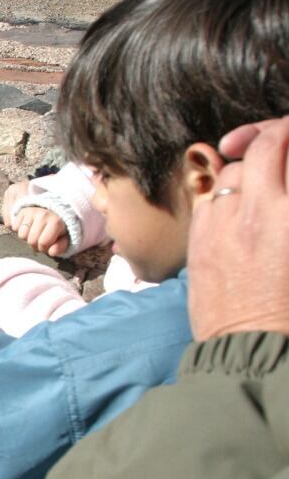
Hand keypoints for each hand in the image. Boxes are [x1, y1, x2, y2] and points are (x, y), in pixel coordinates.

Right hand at [10, 205, 69, 256]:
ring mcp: (32, 212)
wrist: (52, 213)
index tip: (46, 245)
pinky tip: (28, 227)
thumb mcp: (63, 239)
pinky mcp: (23, 211)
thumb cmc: (57, 230)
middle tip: (39, 240)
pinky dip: (19, 230)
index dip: (43, 248)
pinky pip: (15, 228)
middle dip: (34, 244)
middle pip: (31, 240)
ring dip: (26, 238)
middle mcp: (43, 215)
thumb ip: (60, 247)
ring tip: (33, 233)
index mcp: (56, 222)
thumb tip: (51, 252)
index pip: (43, 243)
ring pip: (22, 235)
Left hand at [188, 116, 288, 339]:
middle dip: (273, 138)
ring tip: (264, 184)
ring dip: (250, 169)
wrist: (252, 347)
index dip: (288, 131)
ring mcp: (221, 225)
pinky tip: (238, 207)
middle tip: (283, 143)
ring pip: (232, 171)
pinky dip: (225, 194)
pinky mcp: (199, 240)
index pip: (284, 146)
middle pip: (261, 149)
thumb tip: (281, 190)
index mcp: (288, 216)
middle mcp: (256, 213)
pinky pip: (209, 198)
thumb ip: (286, 211)